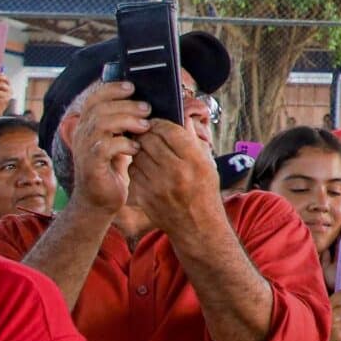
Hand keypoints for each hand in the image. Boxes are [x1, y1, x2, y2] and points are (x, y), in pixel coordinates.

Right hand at [62, 80, 148, 214]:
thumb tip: (146, 104)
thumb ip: (124, 124)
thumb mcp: (118, 142)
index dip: (111, 89)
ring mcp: (84, 150)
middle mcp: (81, 135)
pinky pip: (105, 147)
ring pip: (101, 124)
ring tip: (145, 126)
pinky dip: (123, 144)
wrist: (99, 202)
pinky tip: (136, 149)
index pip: (93, 99)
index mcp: (87, 126)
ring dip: (126, 121)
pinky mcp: (91, 165)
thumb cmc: (112, 169)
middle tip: (146, 108)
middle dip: (125, 104)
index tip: (132, 86)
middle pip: (99, 108)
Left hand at [128, 118, 223, 238]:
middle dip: (147, 132)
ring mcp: (157, 185)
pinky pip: (133, 170)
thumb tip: (181, 114)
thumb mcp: (207, 163)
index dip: (161, 122)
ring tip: (146, 147)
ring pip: (139, 153)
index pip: (170, 130)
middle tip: (147, 130)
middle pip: (150, 139)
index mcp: (194, 162)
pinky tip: (145, 165)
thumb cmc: (204, 191)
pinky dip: (137, 163)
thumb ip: (193, 138)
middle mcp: (175, 172)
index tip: (158, 122)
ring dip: (140, 146)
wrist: (196, 226)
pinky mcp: (144, 195)